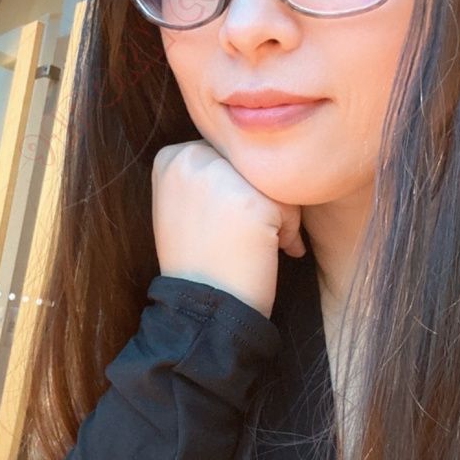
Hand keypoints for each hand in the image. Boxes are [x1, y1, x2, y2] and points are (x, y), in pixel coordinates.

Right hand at [151, 140, 304, 318]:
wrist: (202, 310)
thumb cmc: (199, 262)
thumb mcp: (182, 206)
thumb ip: (206, 174)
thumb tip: (254, 149)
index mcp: (170, 158)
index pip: (226, 154)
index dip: (236, 188)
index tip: (227, 224)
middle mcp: (190, 159)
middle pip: (251, 163)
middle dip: (260, 198)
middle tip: (248, 237)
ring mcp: (220, 178)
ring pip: (273, 179)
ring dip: (279, 213)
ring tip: (261, 245)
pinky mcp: (251, 201)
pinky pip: (289, 203)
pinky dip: (289, 230)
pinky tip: (271, 253)